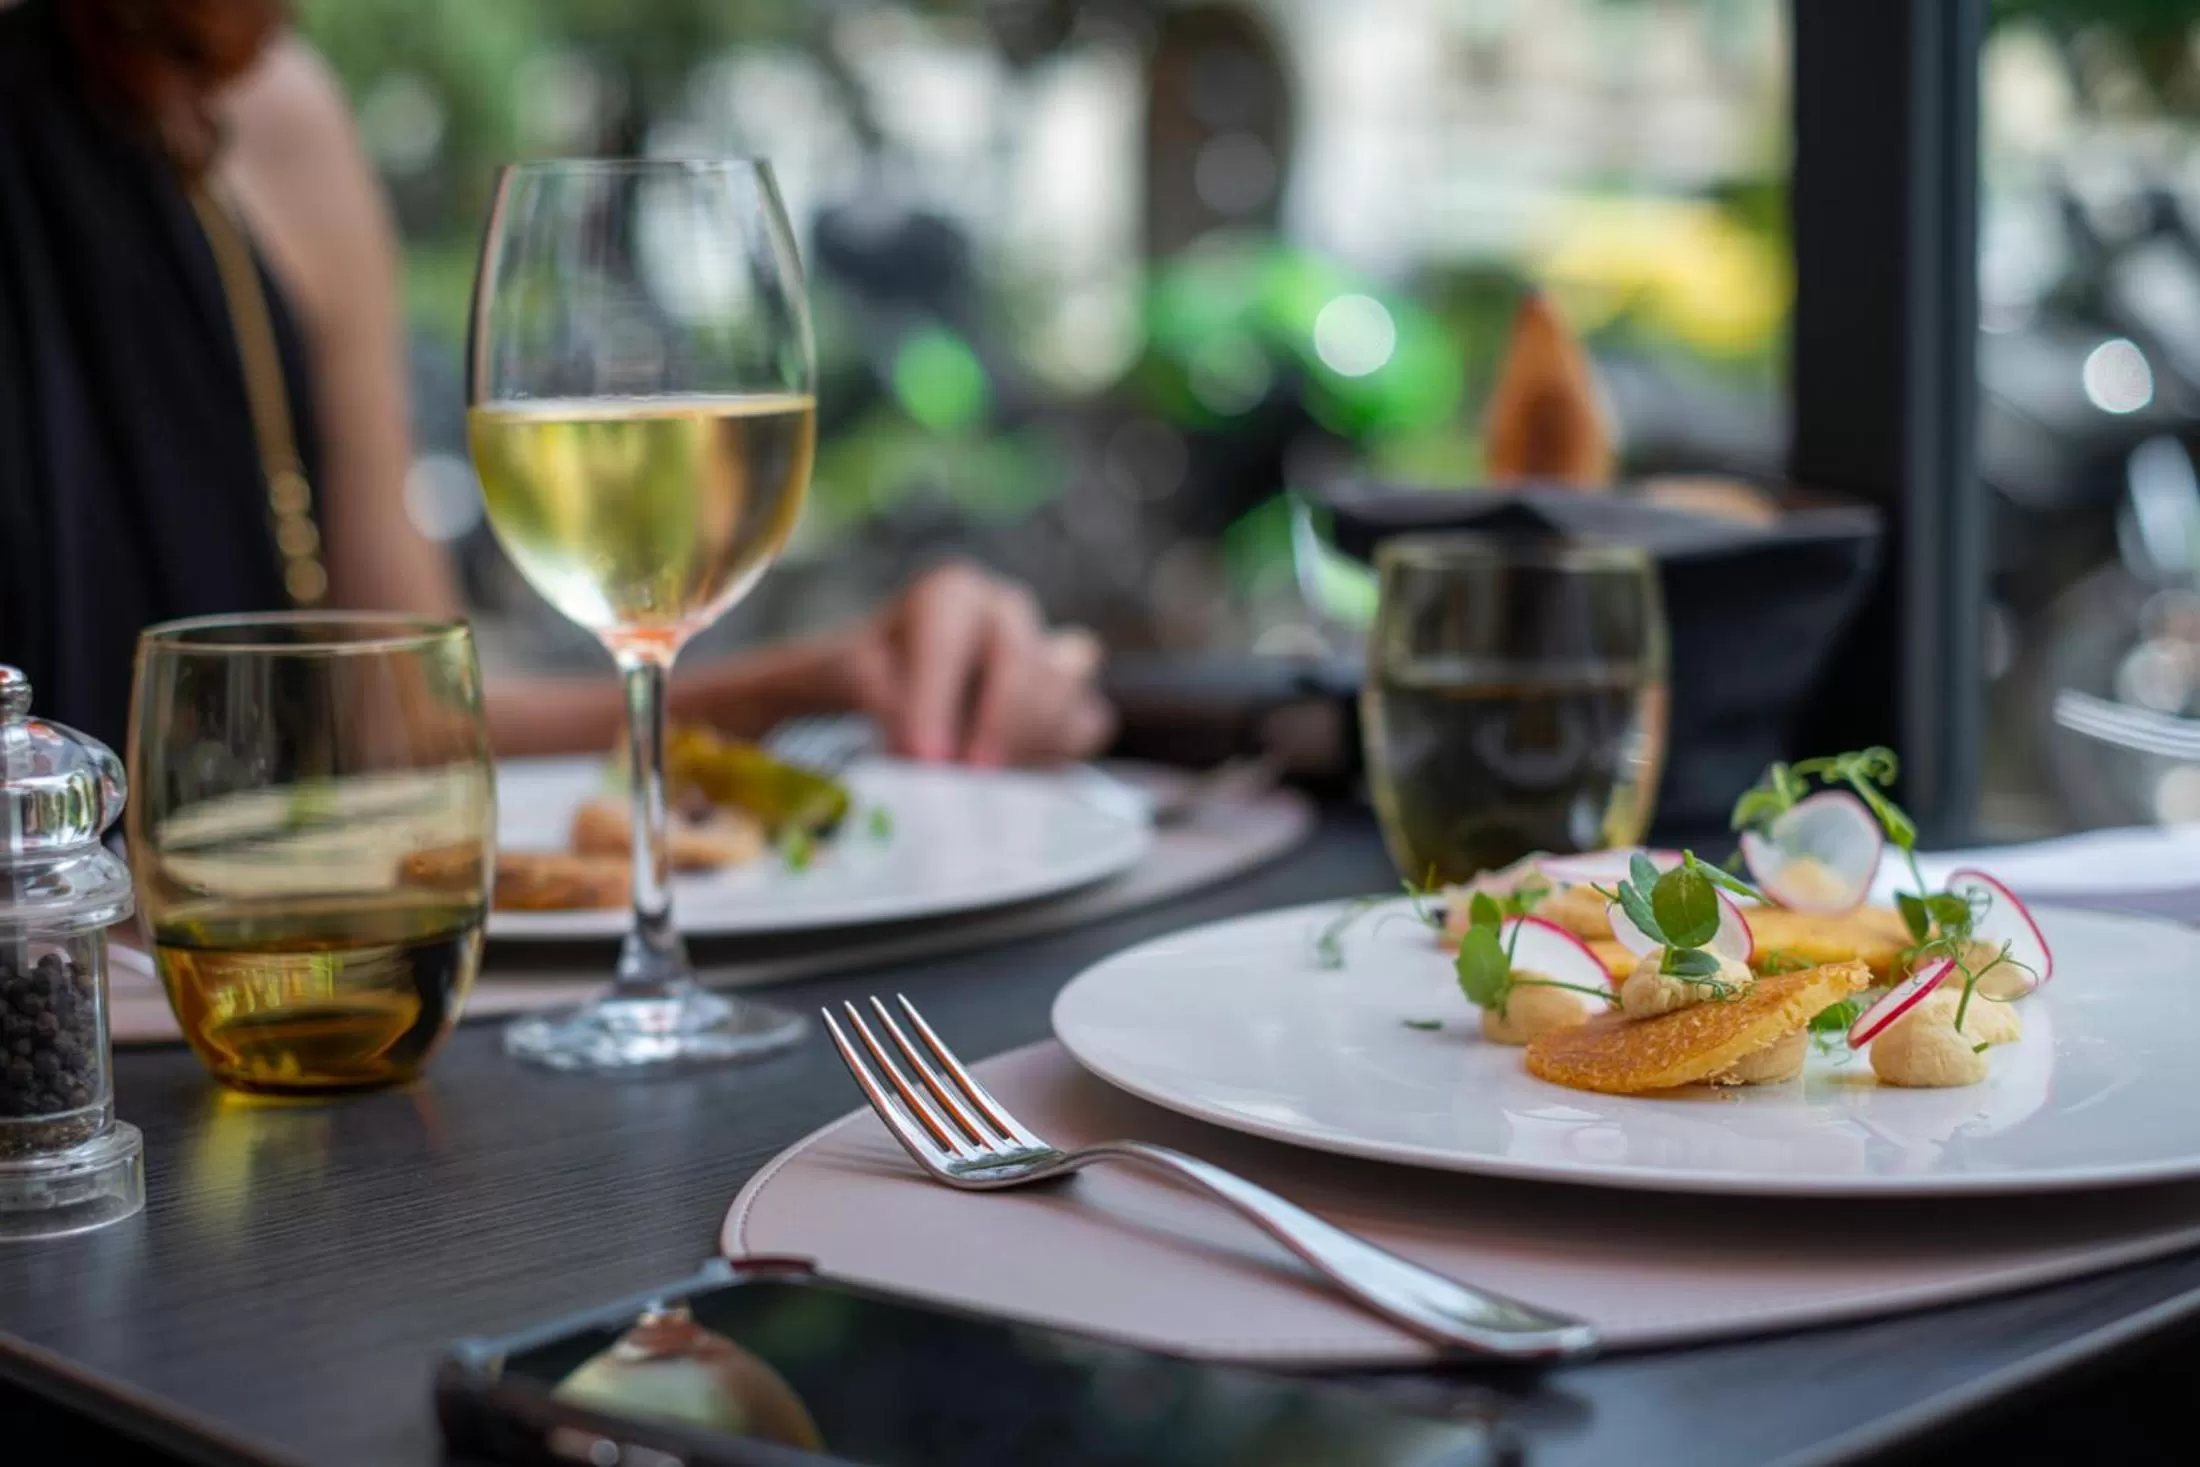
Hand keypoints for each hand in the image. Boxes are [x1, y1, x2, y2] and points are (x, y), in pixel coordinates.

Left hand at [841, 563, 1114, 766]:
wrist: (906, 685)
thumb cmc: (871, 672)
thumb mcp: (840, 669)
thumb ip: (860, 683)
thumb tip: (901, 715)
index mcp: (950, 594)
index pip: (949, 640)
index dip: (935, 699)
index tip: (921, 754)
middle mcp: (1006, 612)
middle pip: (1020, 664)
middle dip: (994, 725)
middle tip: (966, 778)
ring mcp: (1048, 649)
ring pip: (1062, 693)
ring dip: (1023, 743)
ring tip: (977, 779)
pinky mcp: (1074, 696)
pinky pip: (1086, 723)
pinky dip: (1055, 754)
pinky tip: (1008, 774)